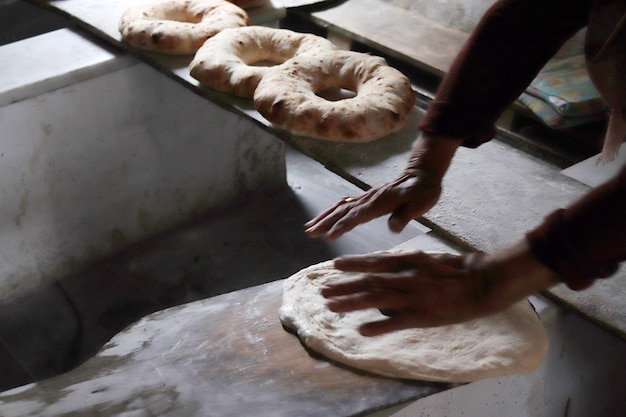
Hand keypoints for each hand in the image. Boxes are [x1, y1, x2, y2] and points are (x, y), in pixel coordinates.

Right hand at [304, 170, 441, 239]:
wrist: (422, 172)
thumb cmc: (423, 189)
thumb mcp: (420, 203)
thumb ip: (405, 215)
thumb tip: (393, 228)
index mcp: (380, 203)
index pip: (356, 216)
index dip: (342, 226)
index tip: (328, 236)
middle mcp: (369, 199)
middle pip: (342, 211)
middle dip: (325, 222)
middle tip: (309, 232)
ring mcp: (367, 197)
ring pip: (340, 207)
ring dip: (324, 217)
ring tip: (310, 227)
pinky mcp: (367, 198)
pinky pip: (345, 204)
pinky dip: (332, 210)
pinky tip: (326, 216)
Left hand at [321, 243, 557, 335]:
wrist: (483, 281)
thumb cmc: (457, 268)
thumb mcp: (428, 257)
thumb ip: (406, 261)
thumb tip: (386, 263)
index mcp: (409, 261)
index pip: (374, 261)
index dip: (353, 264)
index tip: (334, 265)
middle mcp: (407, 277)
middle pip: (368, 281)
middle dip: (343, 285)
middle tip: (322, 290)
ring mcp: (413, 296)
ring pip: (375, 299)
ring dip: (351, 303)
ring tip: (331, 306)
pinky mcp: (423, 315)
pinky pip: (396, 322)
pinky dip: (378, 326)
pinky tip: (361, 331)